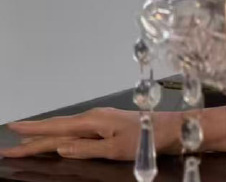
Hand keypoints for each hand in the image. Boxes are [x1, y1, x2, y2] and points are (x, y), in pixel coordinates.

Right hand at [0, 108, 182, 160]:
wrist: (169, 128)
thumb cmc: (146, 138)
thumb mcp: (115, 149)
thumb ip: (87, 148)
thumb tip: (60, 147)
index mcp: (93, 121)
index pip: (55, 130)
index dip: (32, 135)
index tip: (11, 134)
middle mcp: (93, 117)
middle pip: (55, 129)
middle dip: (31, 137)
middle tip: (9, 145)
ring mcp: (99, 120)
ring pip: (64, 129)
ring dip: (43, 136)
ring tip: (25, 143)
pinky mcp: (105, 125)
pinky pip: (75, 130)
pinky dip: (60, 135)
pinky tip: (56, 140)